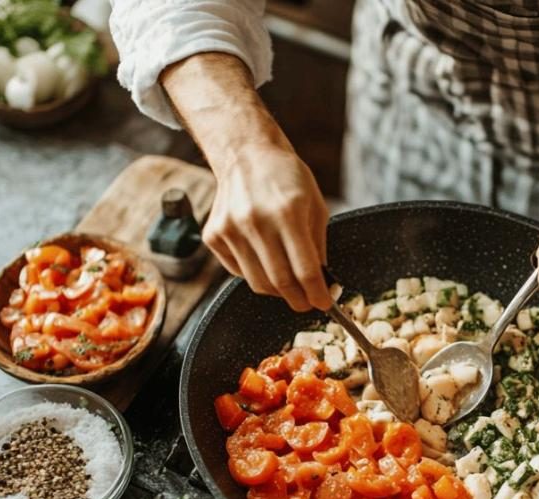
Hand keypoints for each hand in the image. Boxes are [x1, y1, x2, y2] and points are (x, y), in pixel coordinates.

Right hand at [161, 52, 331, 310]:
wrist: (245, 153)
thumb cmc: (287, 178)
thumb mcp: (315, 205)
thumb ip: (318, 246)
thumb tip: (321, 283)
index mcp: (288, 212)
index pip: (305, 270)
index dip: (318, 294)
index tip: (325, 304)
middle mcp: (256, 221)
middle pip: (280, 283)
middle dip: (298, 300)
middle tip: (307, 303)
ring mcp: (231, 229)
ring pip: (257, 283)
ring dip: (277, 292)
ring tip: (289, 285)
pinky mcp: (213, 235)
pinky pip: (238, 271)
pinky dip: (255, 274)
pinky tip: (264, 258)